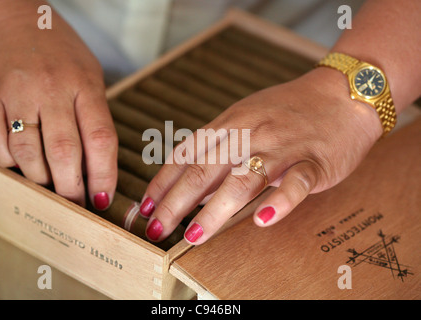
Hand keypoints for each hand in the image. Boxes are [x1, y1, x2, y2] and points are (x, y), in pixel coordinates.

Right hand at [0, 6, 117, 207]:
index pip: (100, 138)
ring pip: (28, 152)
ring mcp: (18, 94)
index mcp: (85, 85)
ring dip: (41, 179)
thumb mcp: (92, 79)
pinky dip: (9, 162)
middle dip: (72, 188)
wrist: (17, 23)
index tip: (103, 199)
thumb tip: (97, 171)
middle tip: (75, 204)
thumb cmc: (62, 57)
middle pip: (64, 151)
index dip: (103, 174)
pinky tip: (21, 164)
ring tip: (51, 187)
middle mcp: (52, 90)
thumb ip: (95, 119)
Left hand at [140, 67, 382, 244]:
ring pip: (243, 179)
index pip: (187, 154)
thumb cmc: (289, 110)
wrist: (342, 93)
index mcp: (231, 123)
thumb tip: (193, 186)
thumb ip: (220, 148)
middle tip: (156, 229)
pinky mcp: (314, 161)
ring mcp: (282, 147)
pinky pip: (295, 183)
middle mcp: (251, 133)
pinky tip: (263, 220)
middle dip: (176, 202)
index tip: (146, 207)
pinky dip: (280, 202)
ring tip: (194, 235)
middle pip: (206, 170)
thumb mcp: (246, 118)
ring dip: (215, 210)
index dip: (164, 182)